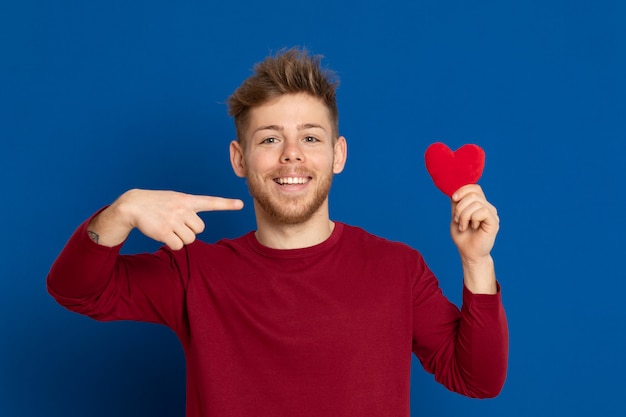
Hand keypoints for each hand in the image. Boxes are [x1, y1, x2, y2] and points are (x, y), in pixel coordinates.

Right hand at [89, 189, 243, 249]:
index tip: (241, 204)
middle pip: (199, 230)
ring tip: (168, 228)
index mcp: (187, 200)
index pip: (211, 202)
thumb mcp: (175, 200)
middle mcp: (183, 209)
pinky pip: (178, 246)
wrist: (133, 205)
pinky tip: (163, 234)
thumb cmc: (157, 204)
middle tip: (176, 225)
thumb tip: (196, 231)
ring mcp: (174, 220)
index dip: (226, 204)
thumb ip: (189, 210)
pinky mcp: (164, 231)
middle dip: (189, 231)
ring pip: (190, 240)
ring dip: (180, 238)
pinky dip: (172, 244)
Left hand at [450, 185, 498, 262]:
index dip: (463, 190)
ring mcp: (492, 214)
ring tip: (463, 226)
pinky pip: (482, 211)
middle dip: (460, 207)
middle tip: (457, 220)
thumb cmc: (463, 237)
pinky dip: (472, 218)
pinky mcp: (494, 221)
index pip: (474, 188)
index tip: (454, 198)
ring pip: (476, 203)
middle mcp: (487, 207)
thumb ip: (457, 203)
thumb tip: (455, 189)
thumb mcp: (456, 216)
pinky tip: (472, 227)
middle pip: (473, 194)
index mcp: (479, 204)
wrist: (469, 253)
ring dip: (464, 215)